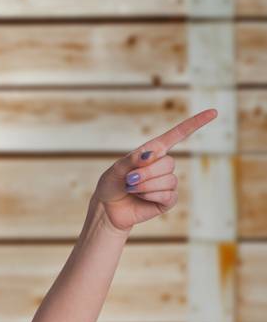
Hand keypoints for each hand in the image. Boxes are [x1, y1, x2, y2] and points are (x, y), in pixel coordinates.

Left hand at [90, 107, 217, 232]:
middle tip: (129, 180)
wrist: (108, 209)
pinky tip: (141, 197)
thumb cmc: (111, 185)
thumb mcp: (116, 168)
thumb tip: (150, 154)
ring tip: (131, 189)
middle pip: (169, 163)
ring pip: (168, 180)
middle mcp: (163, 166)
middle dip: (146, 173)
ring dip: (146, 186)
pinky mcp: (168, 200)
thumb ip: (132, 159)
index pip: (178, 135)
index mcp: (153, 152)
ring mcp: (167, 183)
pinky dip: (151, 195)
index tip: (213, 112)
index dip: (195, 123)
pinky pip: (168, 195)